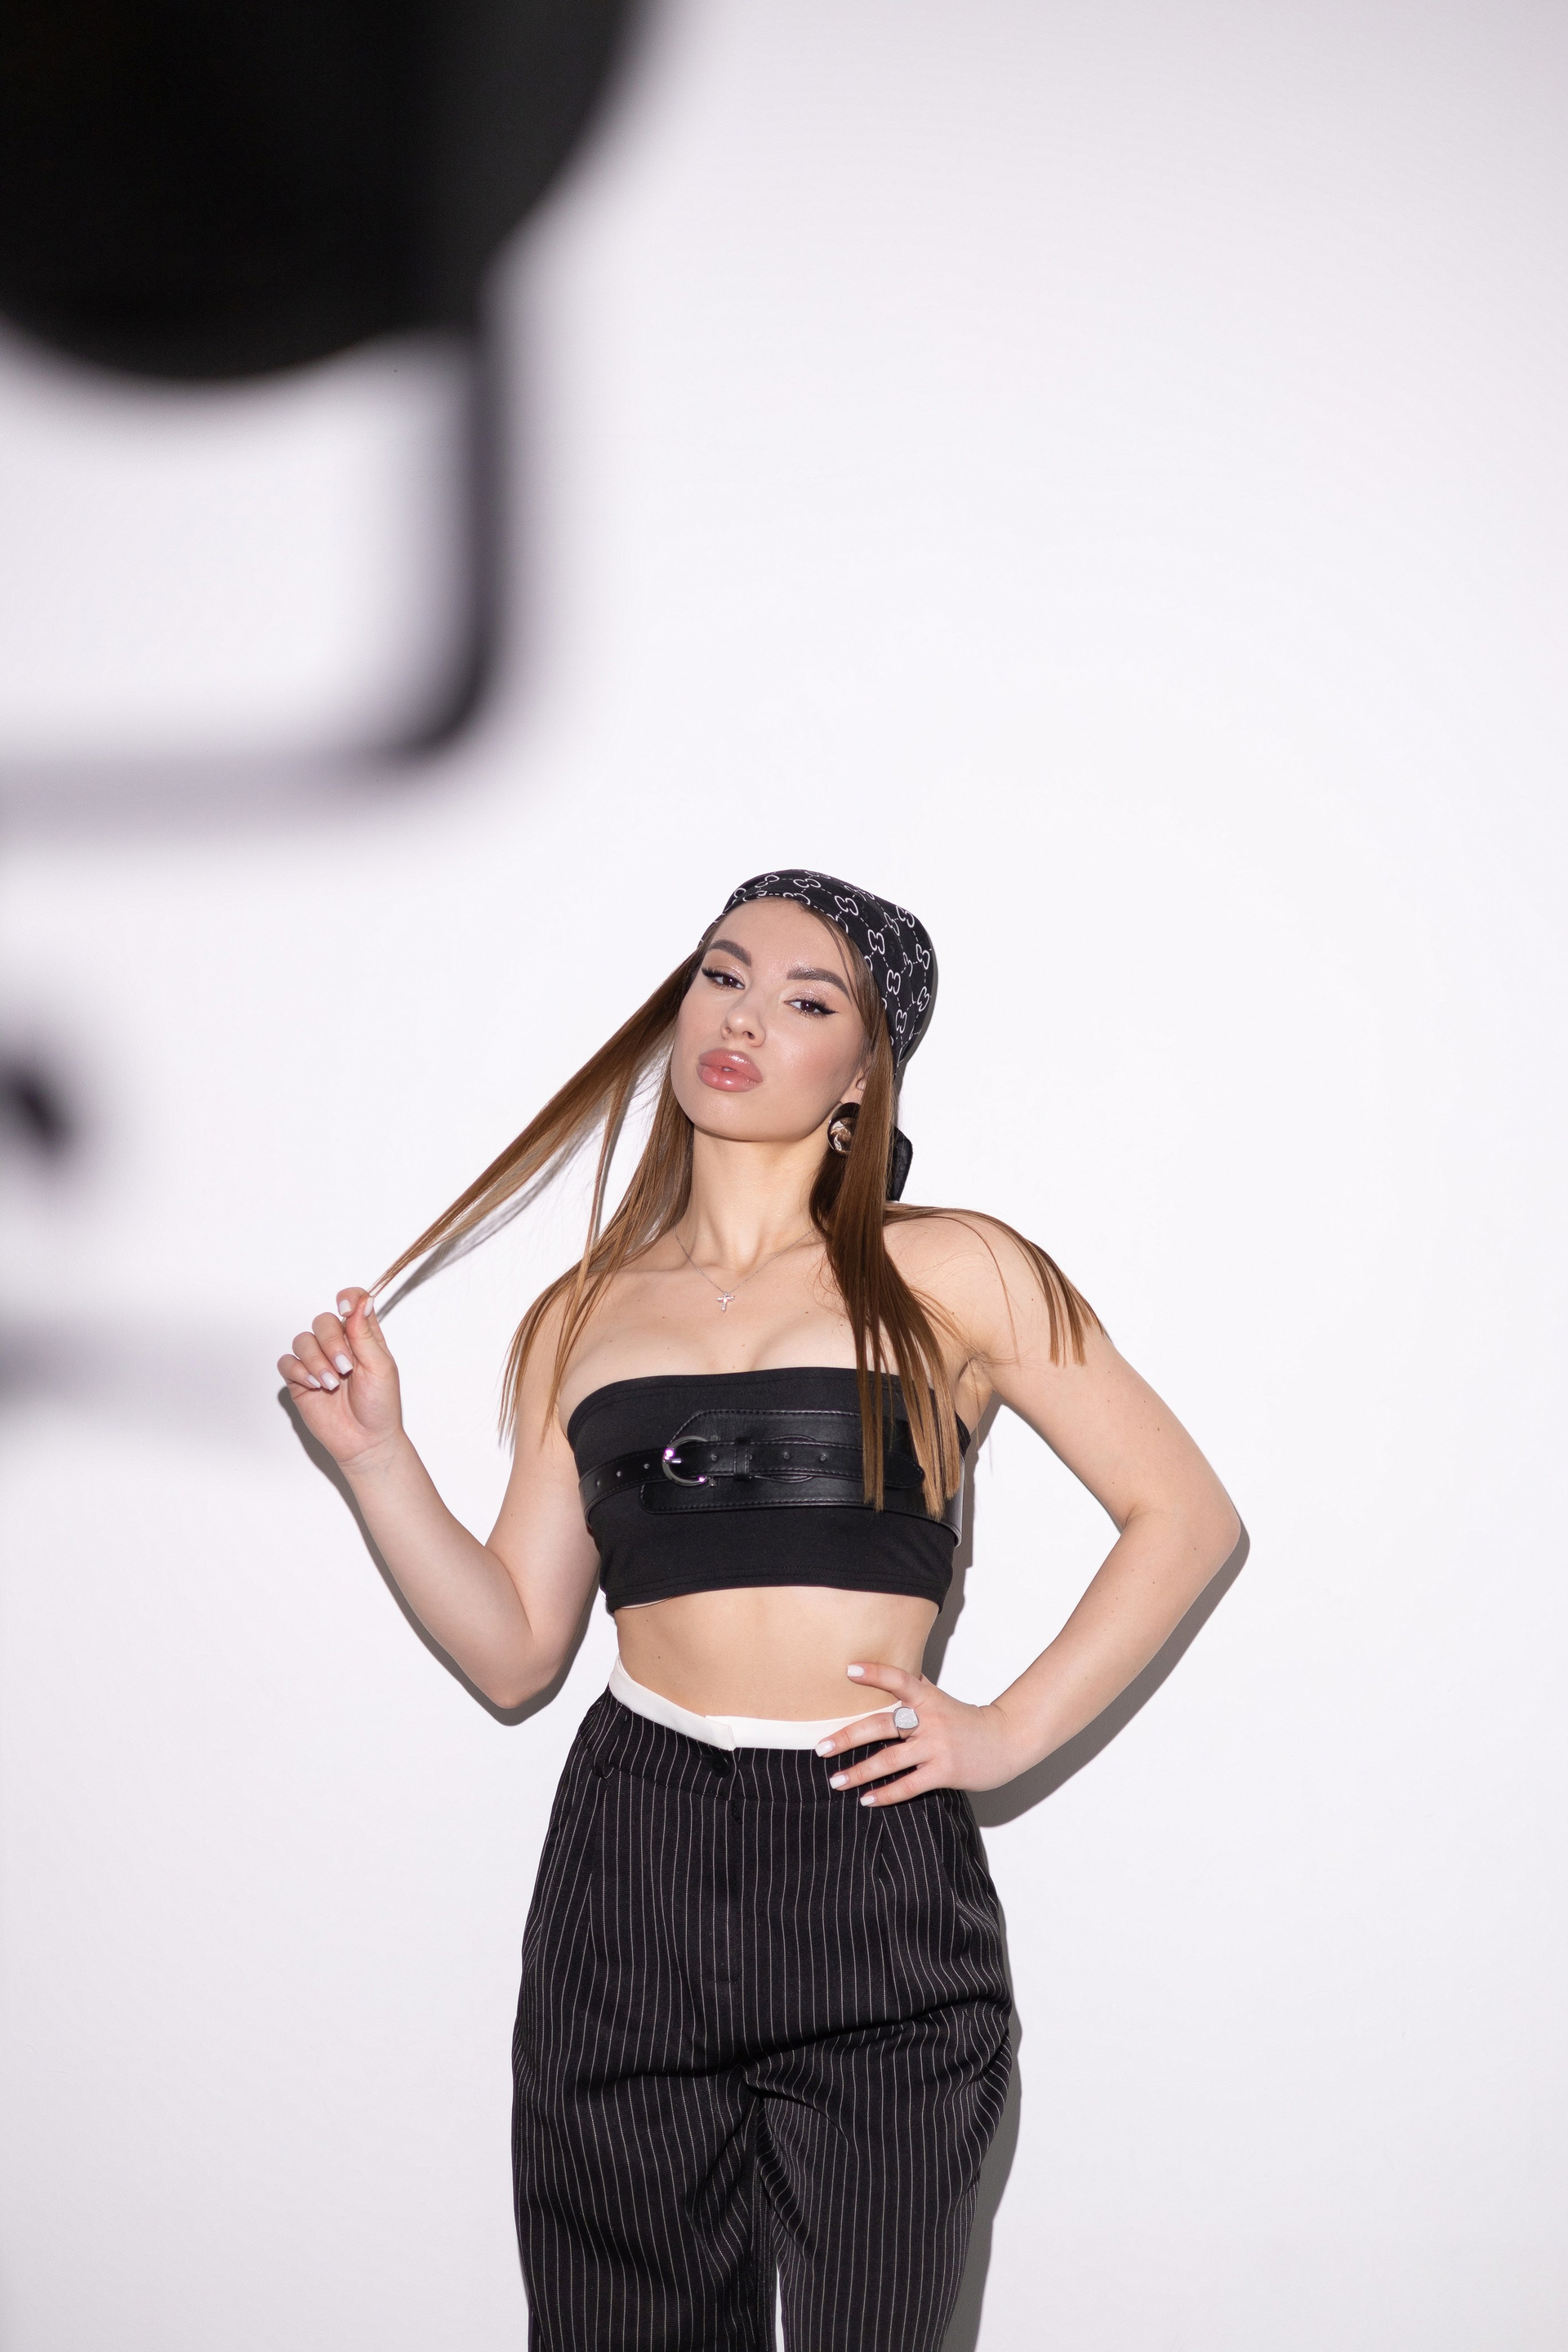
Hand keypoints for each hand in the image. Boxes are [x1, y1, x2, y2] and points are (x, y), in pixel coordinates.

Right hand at [277, 1287, 403, 1471]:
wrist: (365, 1440)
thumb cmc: (379, 1405)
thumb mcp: (380, 1366)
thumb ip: (365, 1334)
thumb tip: (363, 1300)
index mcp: (362, 1337)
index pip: (352, 1302)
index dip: (347, 1299)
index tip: (345, 1311)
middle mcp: (338, 1345)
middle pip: (322, 1321)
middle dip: (330, 1342)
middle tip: (345, 1368)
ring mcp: (317, 1362)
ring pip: (302, 1340)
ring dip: (316, 1361)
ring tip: (331, 1384)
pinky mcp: (300, 1380)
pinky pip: (287, 1362)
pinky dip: (299, 1371)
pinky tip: (315, 1385)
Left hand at [815, 1662, 1025, 1805]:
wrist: (1007, 1740)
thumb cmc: (968, 1720)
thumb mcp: (941, 1699)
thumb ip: (915, 1690)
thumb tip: (889, 1673)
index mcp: (928, 1697)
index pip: (899, 1679)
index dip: (874, 1673)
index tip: (848, 1670)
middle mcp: (929, 1720)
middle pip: (881, 1725)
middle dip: (848, 1736)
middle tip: (821, 1747)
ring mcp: (936, 1746)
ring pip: (889, 1760)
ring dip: (859, 1772)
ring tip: (836, 1781)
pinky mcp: (944, 1772)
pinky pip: (908, 1785)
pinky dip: (885, 1794)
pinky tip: (866, 1799)